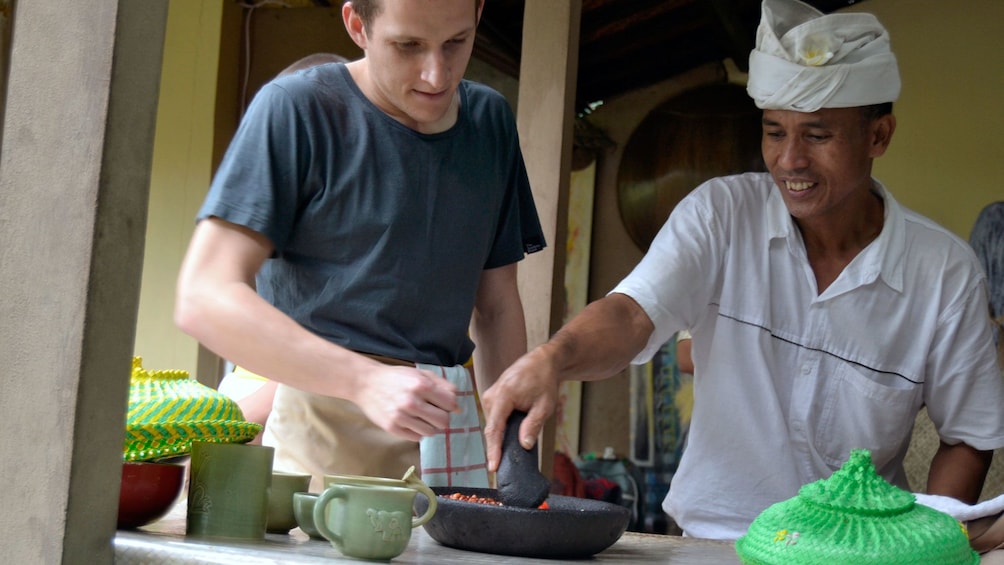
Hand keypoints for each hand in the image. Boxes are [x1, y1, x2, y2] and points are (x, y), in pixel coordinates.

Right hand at [353, 364, 458, 441]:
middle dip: (444, 418)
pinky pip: (416, 437)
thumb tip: (458, 403)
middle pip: (443, 421)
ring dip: (431, 426)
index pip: (450, 403)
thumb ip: (442, 385)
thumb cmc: (396, 377)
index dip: (451, 405)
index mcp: (421, 385)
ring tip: (424, 418)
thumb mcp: (420, 373)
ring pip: (431, 432)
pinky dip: (418, 432)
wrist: (366, 383)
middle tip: (436, 413)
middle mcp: (412, 402)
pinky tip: (413, 422)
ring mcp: (401, 416)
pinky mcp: (392, 428)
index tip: (446, 405)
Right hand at [480, 346, 560, 472]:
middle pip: (493, 429)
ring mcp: (489, 396)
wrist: (541, 361)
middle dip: (499, 446)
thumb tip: (524, 446)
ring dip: (503, 436)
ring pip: (494, 424)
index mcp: (503, 396)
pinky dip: (503, 427)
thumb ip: (533, 426)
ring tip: (515, 445)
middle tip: (510, 465)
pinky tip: (513, 433)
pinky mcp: (492, 397)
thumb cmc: (544, 381)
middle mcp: (491, 396)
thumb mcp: (544, 406)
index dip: (494, 450)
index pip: (495, 429)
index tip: (493, 467)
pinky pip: (496, 418)